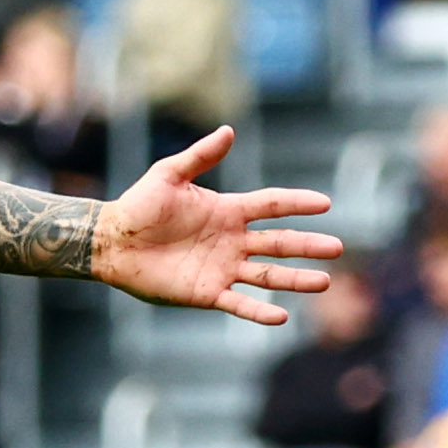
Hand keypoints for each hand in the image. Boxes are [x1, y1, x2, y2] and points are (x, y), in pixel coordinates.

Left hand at [88, 129, 339, 324]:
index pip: (273, 206)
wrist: (109, 242)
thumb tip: (229, 130)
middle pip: (280, 242)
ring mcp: (221, 268)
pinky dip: (259, 311)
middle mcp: (232, 241)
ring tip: (324, 281)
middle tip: (338, 248)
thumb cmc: (137, 206)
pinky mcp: (206, 292)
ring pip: (268, 275)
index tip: (325, 204)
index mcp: (228, 211)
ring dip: (296, 279)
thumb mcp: (168, 175)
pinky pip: (238, 303)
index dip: (298, 204)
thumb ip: (199, 156)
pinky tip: (281, 317)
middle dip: (308, 245)